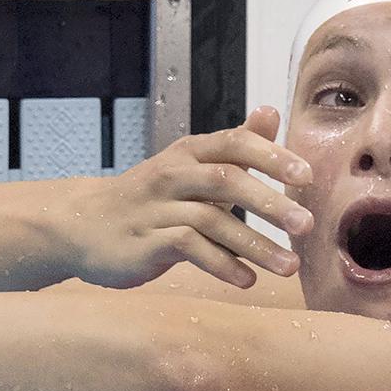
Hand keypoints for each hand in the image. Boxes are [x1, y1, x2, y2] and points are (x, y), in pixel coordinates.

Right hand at [69, 106, 312, 289]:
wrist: (83, 225)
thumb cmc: (151, 197)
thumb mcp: (192, 166)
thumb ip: (235, 145)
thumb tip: (272, 111)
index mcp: (189, 152)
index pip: (235, 144)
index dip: (272, 156)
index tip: (307, 176)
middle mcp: (173, 174)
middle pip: (226, 180)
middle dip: (270, 203)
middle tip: (306, 225)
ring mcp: (157, 208)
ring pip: (212, 221)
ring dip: (255, 246)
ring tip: (288, 268)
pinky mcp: (145, 242)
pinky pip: (190, 250)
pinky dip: (222, 265)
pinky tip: (246, 279)